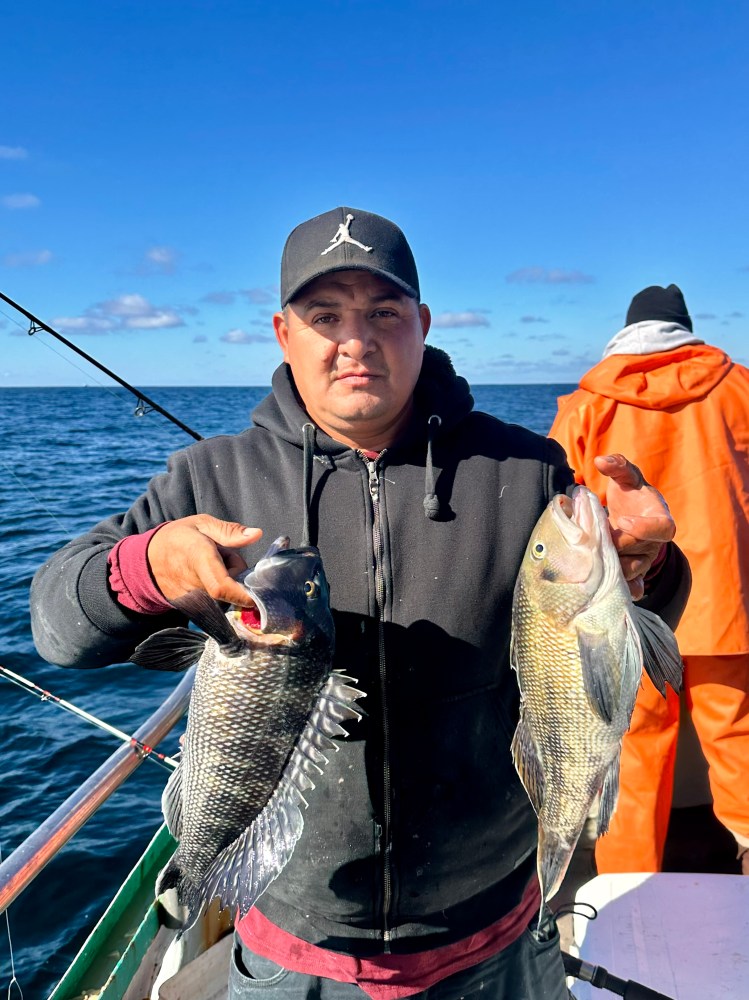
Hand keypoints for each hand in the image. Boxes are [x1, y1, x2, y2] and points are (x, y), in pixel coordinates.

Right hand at [147, 514, 261, 606]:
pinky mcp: (190, 607)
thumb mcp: (202, 524)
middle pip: (231, 588)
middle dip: (237, 573)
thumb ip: (230, 531)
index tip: (259, 593)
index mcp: (198, 557)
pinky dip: (218, 590)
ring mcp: (191, 598)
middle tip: (226, 556)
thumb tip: (257, 534)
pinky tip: (206, 577)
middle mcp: (195, 582)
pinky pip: (215, 602)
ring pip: (225, 595)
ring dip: (227, 581)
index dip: (243, 595)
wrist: (147, 559)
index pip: (222, 586)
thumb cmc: (178, 537)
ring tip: (213, 565)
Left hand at [594, 454, 674, 599]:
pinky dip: (622, 589)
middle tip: (594, 537)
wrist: (630, 515)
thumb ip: (618, 466)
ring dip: (611, 565)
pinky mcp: (633, 573)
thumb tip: (601, 461)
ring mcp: (644, 560)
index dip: (644, 528)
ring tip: (591, 554)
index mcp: (661, 519)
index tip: (622, 521)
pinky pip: (632, 586)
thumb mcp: (626, 477)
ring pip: (631, 570)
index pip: (662, 529)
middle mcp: (655, 544)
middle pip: (639, 551)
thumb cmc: (631, 494)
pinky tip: (606, 588)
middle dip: (616, 545)